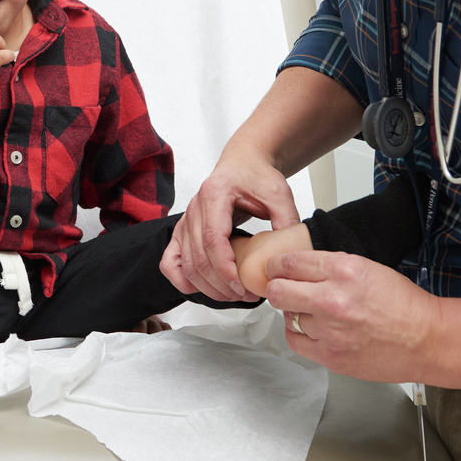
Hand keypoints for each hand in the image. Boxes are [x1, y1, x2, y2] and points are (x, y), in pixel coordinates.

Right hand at [162, 142, 300, 300]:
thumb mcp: (278, 193)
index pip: (212, 239)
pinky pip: (170, 261)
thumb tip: (289, 253)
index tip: (242, 286)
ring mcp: (185, 221)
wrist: (242, 164)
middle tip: (245, 296)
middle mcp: (194, 208)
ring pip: (186, 264)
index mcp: (214, 194)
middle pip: (198, 257)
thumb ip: (286, 220)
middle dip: (220, 284)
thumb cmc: (255, 175)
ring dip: (207, 287)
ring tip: (232, 295)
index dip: (225, 268)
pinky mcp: (182, 232)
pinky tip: (198, 288)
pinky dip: (180, 279)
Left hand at [263, 250, 441, 381]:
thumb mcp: (367, 268)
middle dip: (277, 288)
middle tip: (284, 289)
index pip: (289, 263)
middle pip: (277, 291)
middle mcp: (333, 300)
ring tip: (313, 312)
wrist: (426, 340)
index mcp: (344, 271)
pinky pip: (295, 341)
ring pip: (286, 317)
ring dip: (294, 312)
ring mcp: (330, 331)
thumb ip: (330, 267)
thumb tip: (297, 268)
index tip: (276, 269)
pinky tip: (313, 329)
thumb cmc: (402, 305)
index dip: (277, 266)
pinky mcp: (330, 356)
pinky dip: (299, 334)